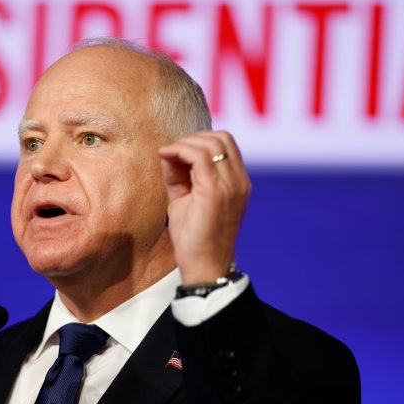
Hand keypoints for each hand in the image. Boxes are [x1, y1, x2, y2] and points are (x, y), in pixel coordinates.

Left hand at [158, 131, 251, 284]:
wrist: (204, 267)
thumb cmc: (195, 238)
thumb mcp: (187, 199)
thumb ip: (180, 175)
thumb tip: (168, 152)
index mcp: (238, 183)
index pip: (226, 143)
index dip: (199, 140)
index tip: (177, 154)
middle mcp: (239, 182)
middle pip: (221, 137)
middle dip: (192, 138)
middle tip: (171, 153)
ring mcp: (230, 186)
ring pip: (210, 142)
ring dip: (184, 143)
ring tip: (167, 156)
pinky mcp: (215, 192)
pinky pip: (198, 156)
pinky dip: (179, 150)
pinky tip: (164, 156)